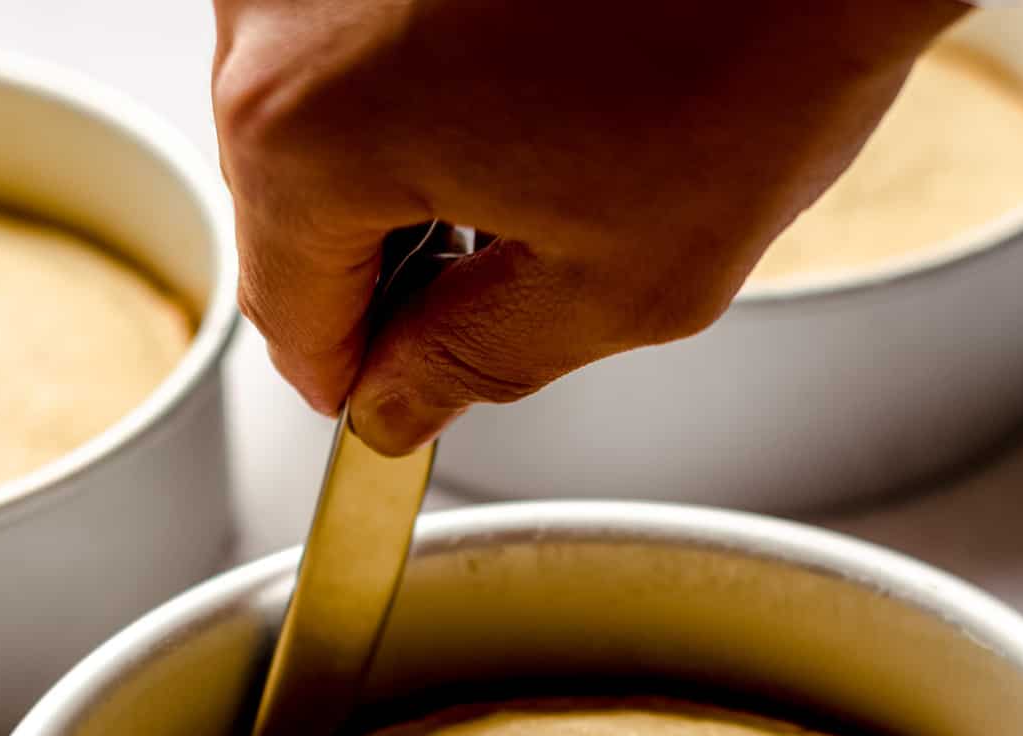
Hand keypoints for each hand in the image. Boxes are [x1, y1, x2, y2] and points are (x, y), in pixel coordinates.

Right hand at [211, 0, 962, 451]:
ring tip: (554, 143)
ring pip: (322, 104)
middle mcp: (271, 4)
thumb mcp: (616, 283)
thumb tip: (393, 409)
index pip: (288, 318)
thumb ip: (473, 366)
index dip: (360, 375)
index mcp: (307, 126)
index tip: (412, 389)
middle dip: (393, 259)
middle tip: (522, 263)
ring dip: (411, 155)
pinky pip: (360, 18)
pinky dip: (430, 61)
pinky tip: (539, 64)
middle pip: (291, 201)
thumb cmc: (751, 46)